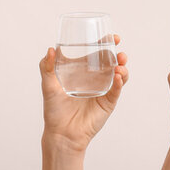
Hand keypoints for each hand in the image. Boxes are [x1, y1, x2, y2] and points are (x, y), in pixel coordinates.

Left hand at [39, 36, 128, 152]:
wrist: (61, 133)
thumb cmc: (54, 110)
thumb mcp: (48, 85)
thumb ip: (47, 67)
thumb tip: (51, 49)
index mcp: (84, 72)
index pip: (98, 54)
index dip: (106, 45)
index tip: (111, 37)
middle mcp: (96, 79)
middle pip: (112, 63)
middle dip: (119, 55)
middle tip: (119, 50)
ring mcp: (104, 90)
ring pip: (119, 75)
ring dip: (122, 68)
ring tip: (119, 66)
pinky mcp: (108, 102)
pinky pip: (116, 90)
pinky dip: (119, 83)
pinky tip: (117, 77)